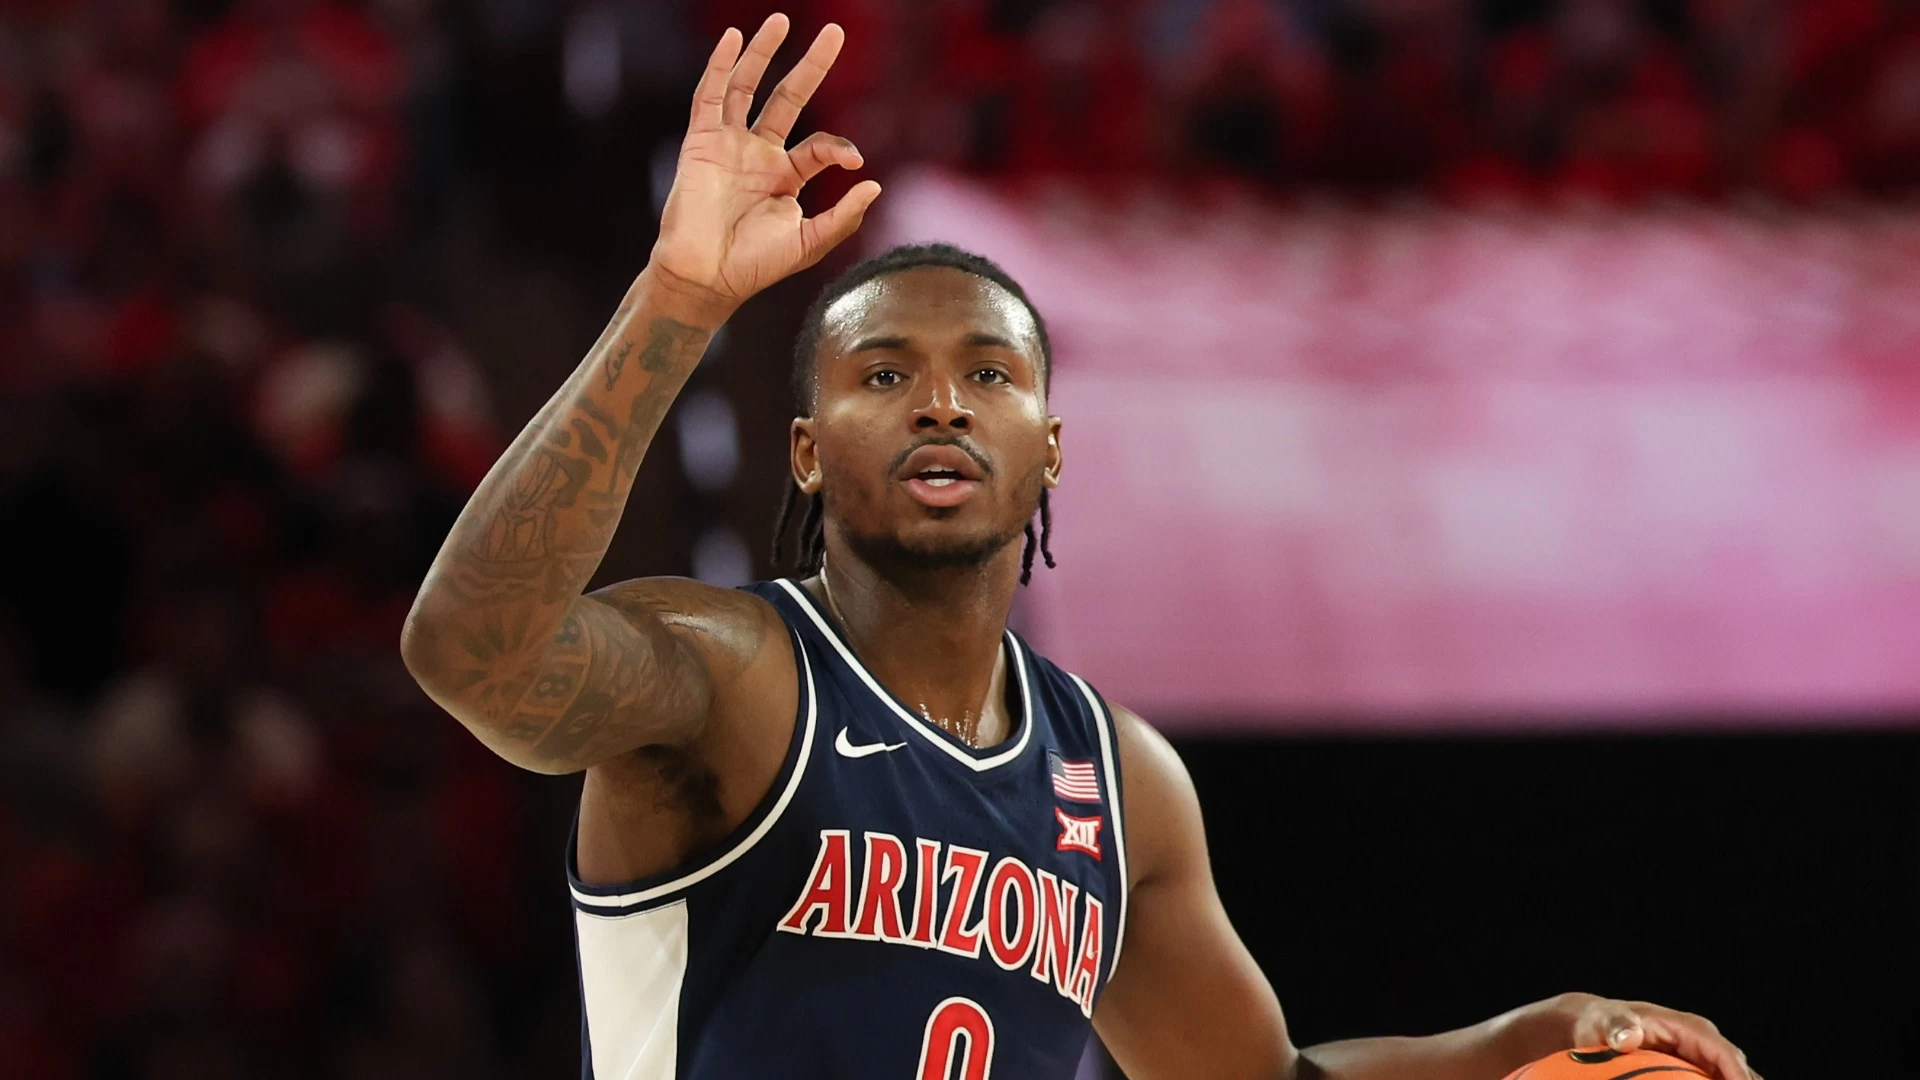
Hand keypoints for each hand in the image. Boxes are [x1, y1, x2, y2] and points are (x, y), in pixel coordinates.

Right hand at [649, 14, 881, 318]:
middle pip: (788, 98)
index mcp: (786, 177)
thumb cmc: (754, 266)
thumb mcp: (809, 243)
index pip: (819, 146)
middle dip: (811, 66)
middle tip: (836, 32)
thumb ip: (844, 216)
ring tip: (781, 21)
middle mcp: (759, 154)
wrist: (706, 276)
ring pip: (747, 87)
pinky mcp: (700, 142)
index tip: (853, 160)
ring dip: (762, 53)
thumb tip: (875, 184)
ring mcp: (729, 145)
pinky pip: (710, 96)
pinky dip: (720, 66)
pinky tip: (734, 39)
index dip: (838, 147)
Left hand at [1563, 992, 1759, 1079]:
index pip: (1725, 1054)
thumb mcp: (1605, 1021)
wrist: (1600, 1026)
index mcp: (1691, 1028)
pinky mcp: (1696, 1072)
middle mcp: (1704, 1043)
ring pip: (1730, 1079)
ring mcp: (1702, 1059)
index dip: (1738, 1077)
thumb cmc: (1604, 1021)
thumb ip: (1617, 1027)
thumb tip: (1628, 1036)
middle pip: (1737, 1072)